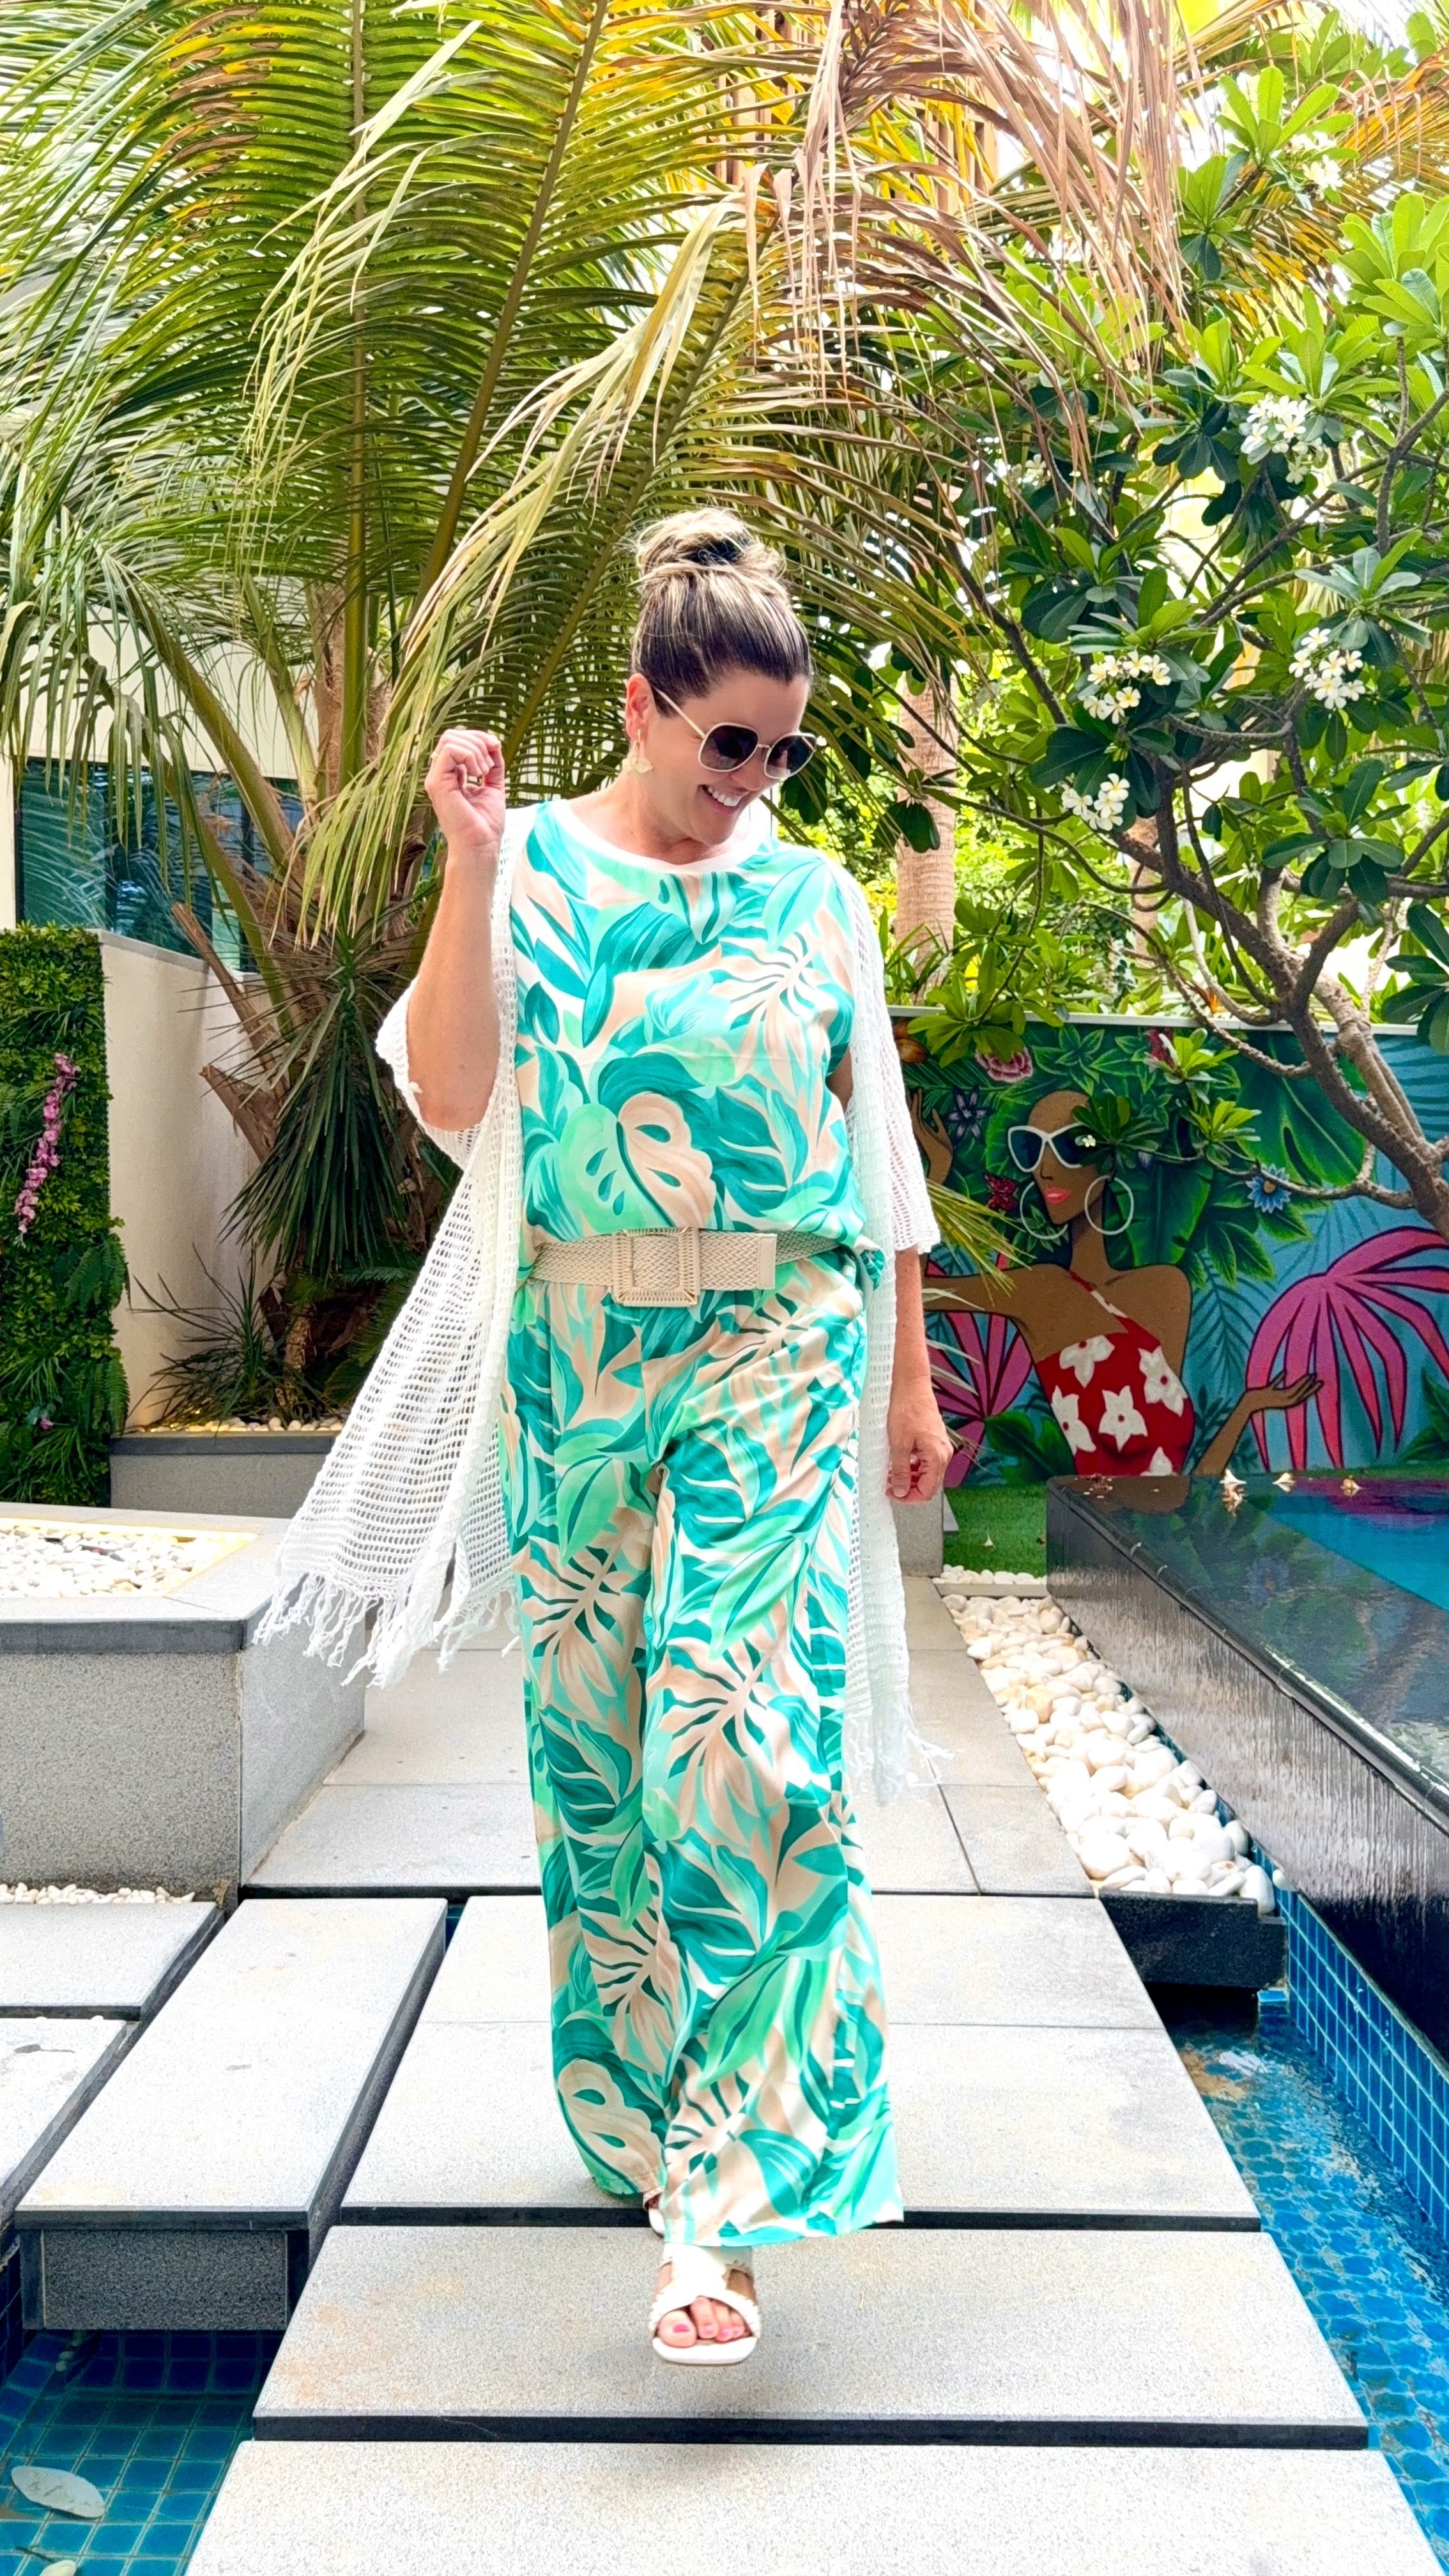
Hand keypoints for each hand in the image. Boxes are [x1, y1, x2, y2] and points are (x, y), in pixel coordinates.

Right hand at [425, 727, 505, 867]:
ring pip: (450, 739)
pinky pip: (450, 750)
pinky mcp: (438, 783)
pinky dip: (470, 755)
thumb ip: (493, 765)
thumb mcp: (494, 786)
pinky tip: (478, 773)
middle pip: (452, 735)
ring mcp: (436, 778)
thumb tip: (494, 743)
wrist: (481, 845)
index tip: (496, 749)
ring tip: (484, 771)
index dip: (479, 738)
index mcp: (451, 776)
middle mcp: (440, 775)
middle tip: (490, 763)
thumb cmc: (486, 824)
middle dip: (477, 740)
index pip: (458, 741)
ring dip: (475, 749)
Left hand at [886, 1383, 954, 1503]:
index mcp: (937, 1456)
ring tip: (890, 1474)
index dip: (909, 1497)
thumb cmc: (906, 1409)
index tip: (893, 1494)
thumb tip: (900, 1491)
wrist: (911, 1385)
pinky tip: (898, 1463)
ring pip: (926, 1473)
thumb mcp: (898, 1444)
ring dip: (909, 1477)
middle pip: (929, 1484)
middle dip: (909, 1488)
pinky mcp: (934, 1440)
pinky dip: (912, 1466)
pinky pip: (925, 1461)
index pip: (927, 1490)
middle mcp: (943, 1453)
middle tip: (889, 1486)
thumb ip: (900, 1471)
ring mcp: (940, 1446)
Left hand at [1245, 1372, 1320, 1414]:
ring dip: (1301, 1384)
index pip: (1303, 1396)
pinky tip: (1285, 1372)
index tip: (1320, 1382)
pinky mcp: (1267, 1393)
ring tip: (1309, 1375)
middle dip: (1310, 1386)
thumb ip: (1281, 1385)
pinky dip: (1279, 1379)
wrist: (1248, 1404)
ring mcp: (1276, 1397)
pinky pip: (1274, 1386)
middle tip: (1318, 1377)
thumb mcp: (1275, 1393)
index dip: (1312, 1390)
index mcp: (1286, 1403)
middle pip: (1300, 1394)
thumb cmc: (1261, 1399)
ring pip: (1292, 1391)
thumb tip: (1286, 1373)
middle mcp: (1283, 1401)